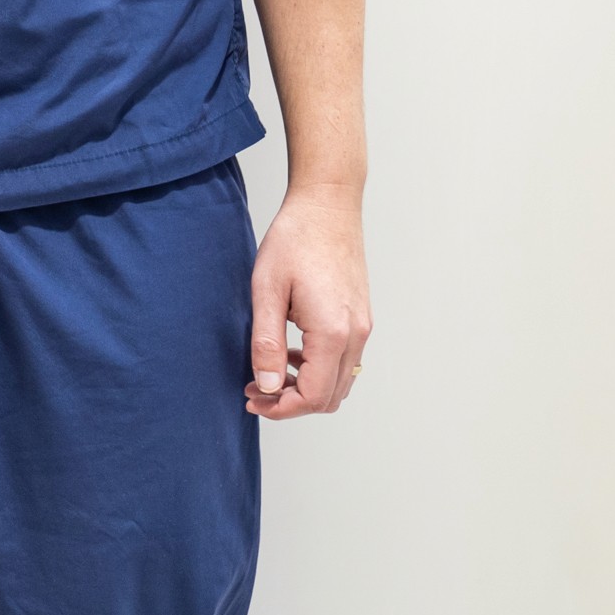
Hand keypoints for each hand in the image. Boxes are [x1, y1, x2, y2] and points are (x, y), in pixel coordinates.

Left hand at [246, 183, 370, 419]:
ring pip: (340, 382)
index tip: (252, 399)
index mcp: (333, 332)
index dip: (281, 408)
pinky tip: (291, 352)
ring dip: (306, 387)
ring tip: (268, 373)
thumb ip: (267, 343)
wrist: (327, 206)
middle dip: (291, 402)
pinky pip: (345, 361)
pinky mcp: (361, 318)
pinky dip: (319, 369)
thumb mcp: (267, 291)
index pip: (313, 396)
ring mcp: (362, 327)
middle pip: (330, 397)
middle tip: (255, 390)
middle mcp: (355, 335)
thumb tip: (268, 386)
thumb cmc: (294, 240)